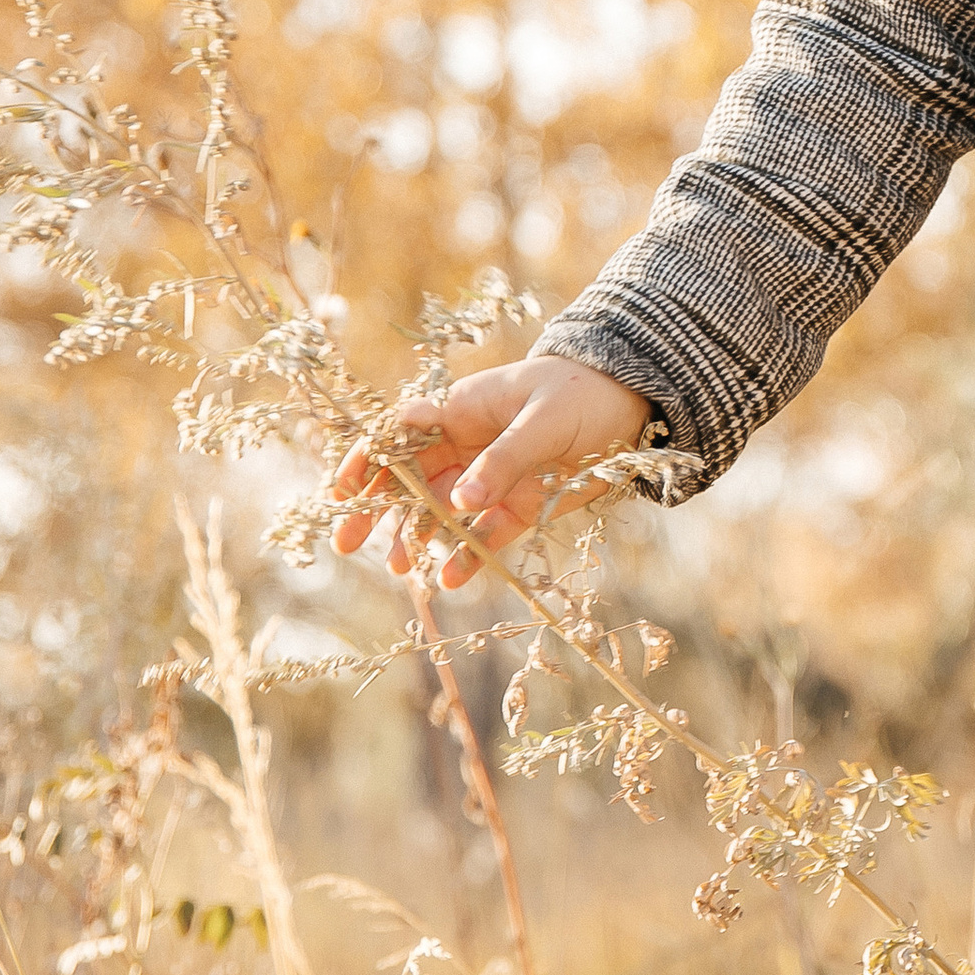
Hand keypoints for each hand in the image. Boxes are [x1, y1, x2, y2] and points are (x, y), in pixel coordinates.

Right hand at [331, 354, 654, 586]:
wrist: (633, 403)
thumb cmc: (581, 394)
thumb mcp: (544, 420)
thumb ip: (503, 458)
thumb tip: (460, 501)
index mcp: (464, 410)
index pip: (400, 432)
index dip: (366, 458)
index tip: (341, 489)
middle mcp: (468, 445)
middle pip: (409, 478)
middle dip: (376, 509)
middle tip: (347, 543)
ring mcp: (491, 477)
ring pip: (441, 511)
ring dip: (417, 537)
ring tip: (401, 568)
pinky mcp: (519, 505)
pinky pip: (485, 534)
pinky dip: (468, 557)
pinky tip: (449, 580)